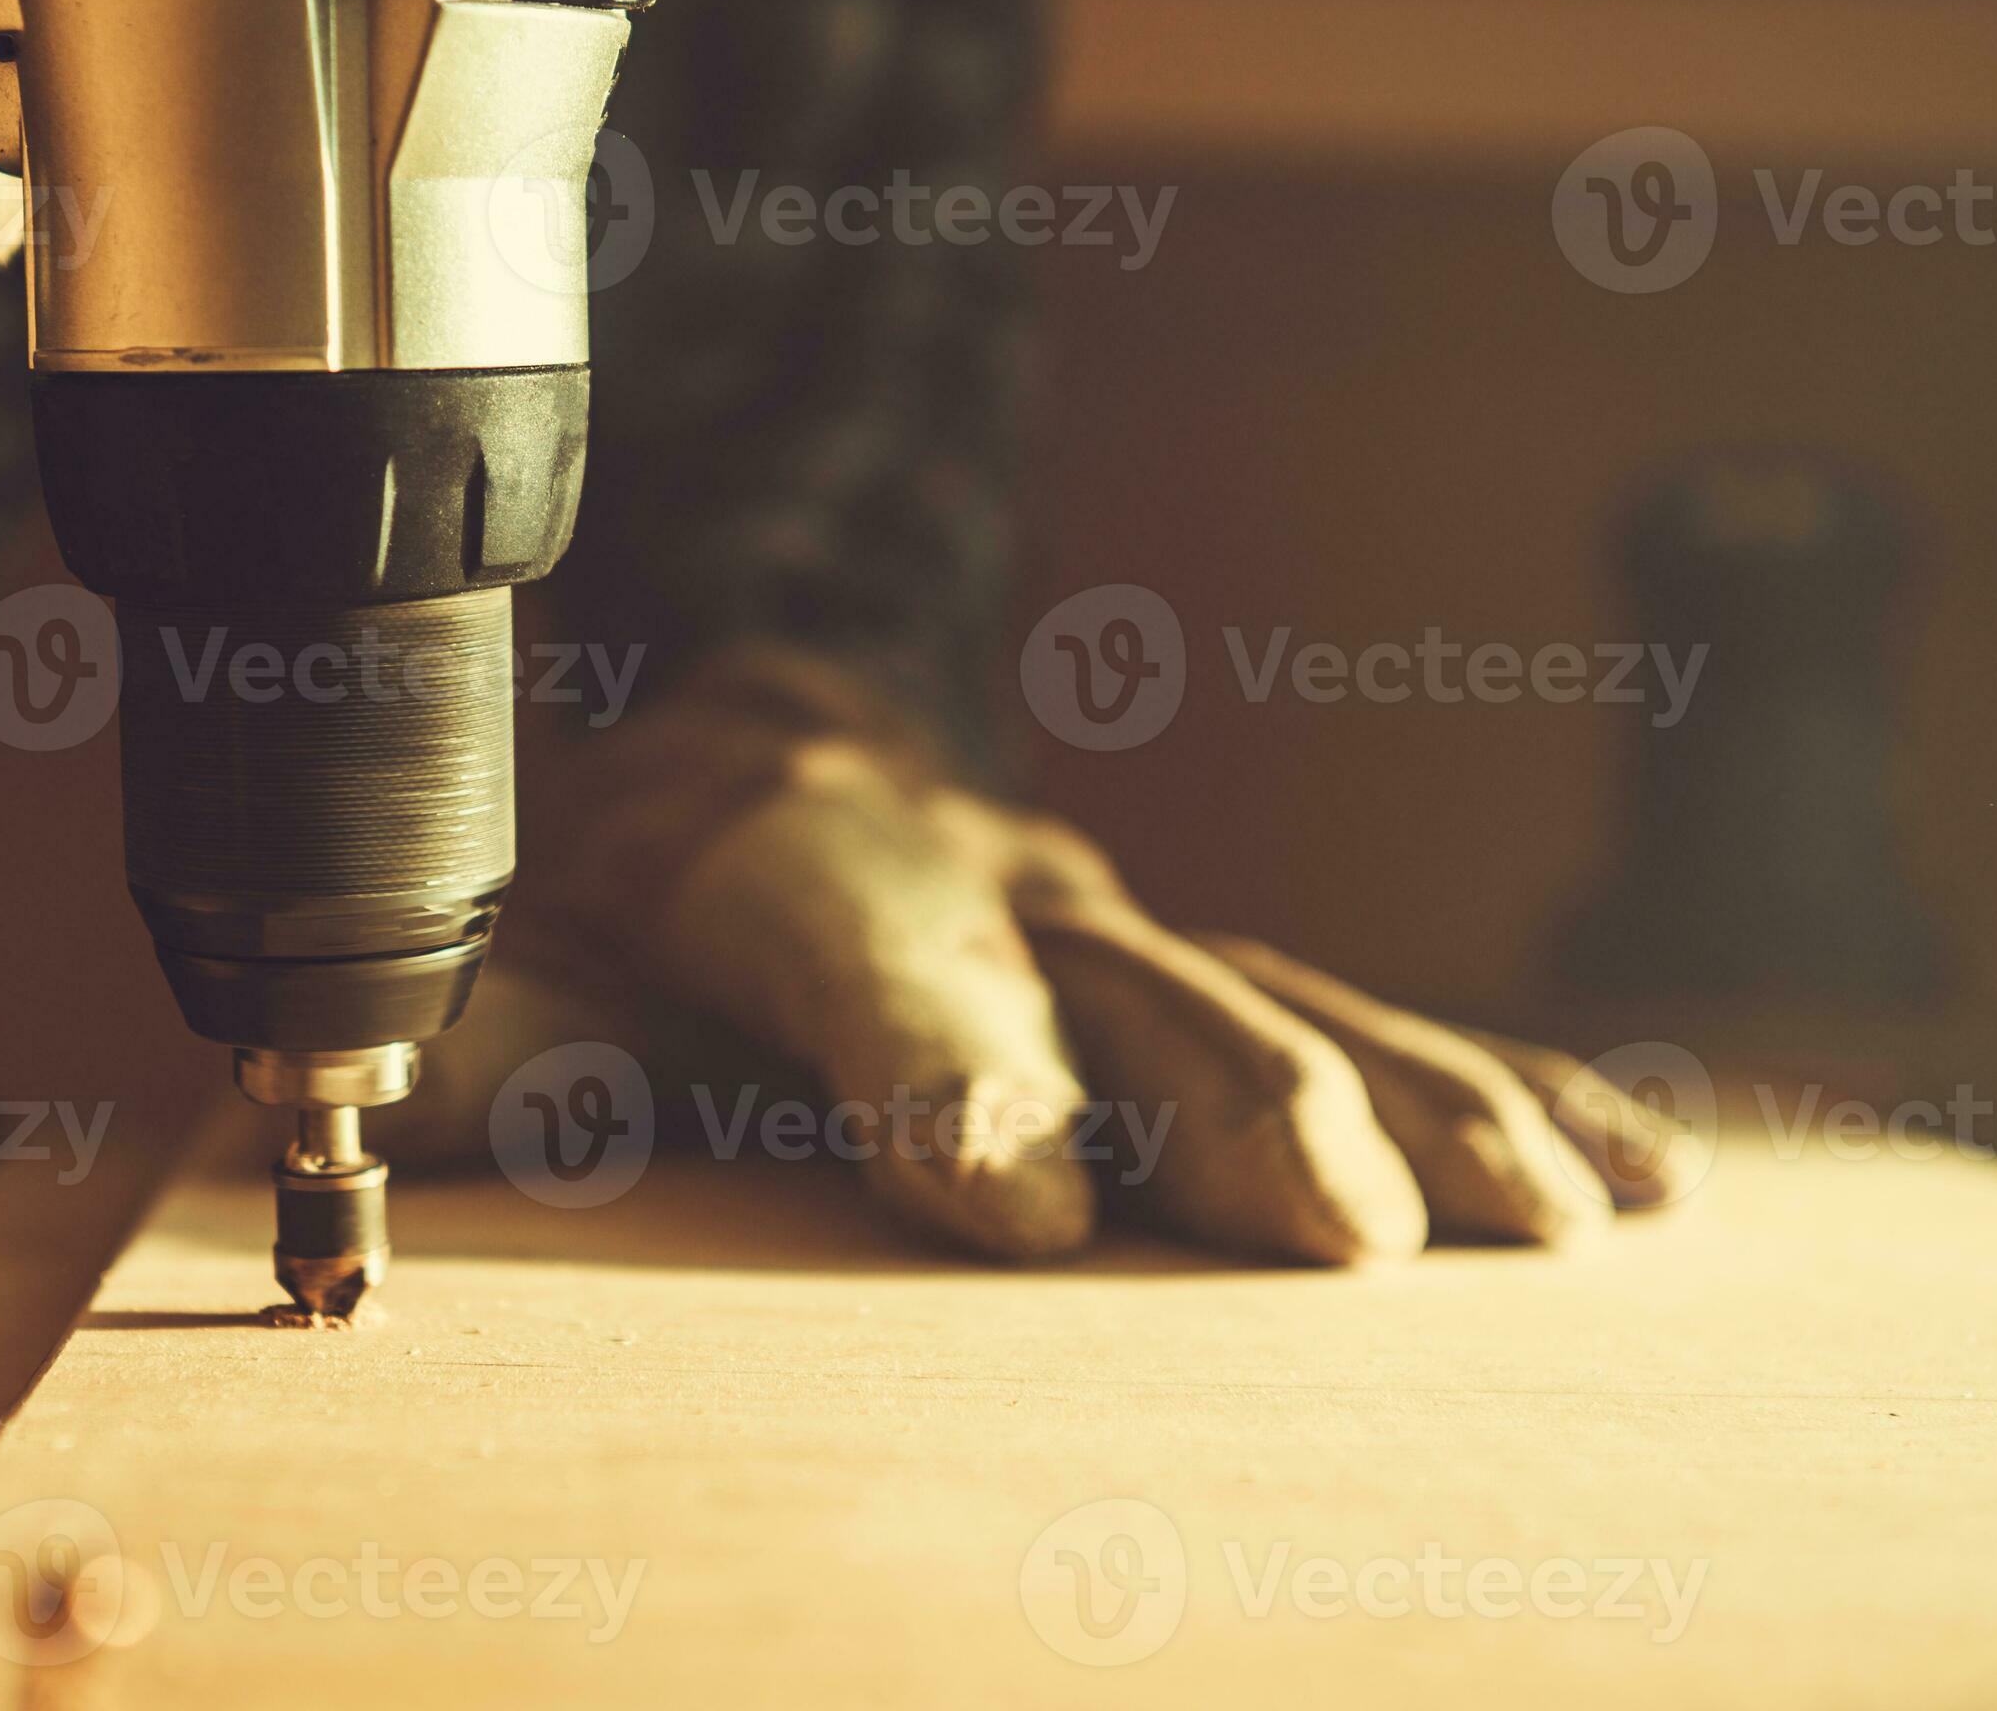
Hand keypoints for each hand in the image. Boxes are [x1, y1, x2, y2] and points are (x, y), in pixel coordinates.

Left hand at [381, 646, 1702, 1262]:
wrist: (757, 758)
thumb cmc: (630, 901)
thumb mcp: (514, 956)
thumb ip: (463, 1039)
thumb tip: (356, 1123)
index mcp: (804, 873)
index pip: (870, 971)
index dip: (940, 1076)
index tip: (1011, 1201)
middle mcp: (994, 885)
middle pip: (1130, 992)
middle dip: (1237, 1108)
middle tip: (1345, 1238)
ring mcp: (1125, 921)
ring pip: (1289, 1003)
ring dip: (1426, 1110)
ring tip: (1559, 1223)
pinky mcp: (1209, 966)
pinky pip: (1381, 1023)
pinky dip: (1511, 1092)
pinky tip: (1641, 1182)